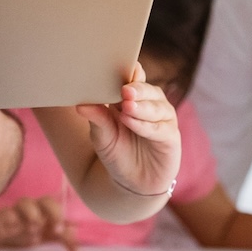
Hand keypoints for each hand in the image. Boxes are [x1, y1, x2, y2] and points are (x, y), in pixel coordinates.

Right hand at [0, 195, 75, 250]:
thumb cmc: (17, 232)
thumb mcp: (42, 238)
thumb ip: (60, 237)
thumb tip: (78, 233)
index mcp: (44, 214)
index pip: (61, 213)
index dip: (70, 227)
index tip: (74, 250)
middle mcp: (32, 210)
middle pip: (47, 201)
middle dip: (55, 213)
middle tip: (57, 230)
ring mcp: (16, 212)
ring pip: (26, 202)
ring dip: (33, 214)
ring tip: (34, 229)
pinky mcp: (0, 217)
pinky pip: (7, 213)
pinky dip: (13, 219)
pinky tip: (15, 227)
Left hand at [74, 63, 179, 198]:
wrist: (131, 184)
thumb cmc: (116, 152)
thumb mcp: (101, 135)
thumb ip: (96, 118)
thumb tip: (80, 105)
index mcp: (131, 98)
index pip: (133, 79)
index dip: (128, 72)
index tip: (119, 67)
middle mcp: (150, 104)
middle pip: (147, 90)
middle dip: (136, 89)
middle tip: (124, 90)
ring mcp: (162, 119)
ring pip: (156, 107)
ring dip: (141, 106)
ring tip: (127, 105)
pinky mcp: (170, 136)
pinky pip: (160, 128)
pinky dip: (145, 125)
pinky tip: (132, 122)